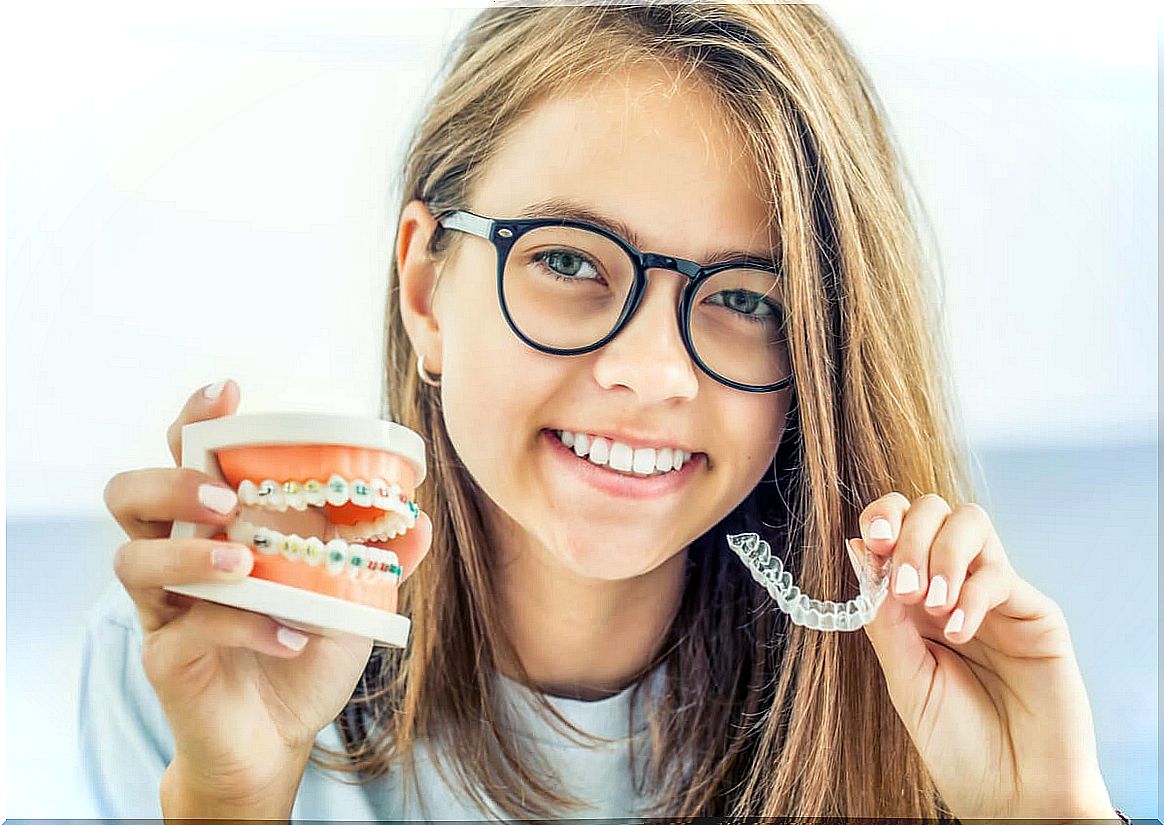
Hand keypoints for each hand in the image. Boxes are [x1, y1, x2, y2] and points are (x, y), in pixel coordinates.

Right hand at [103, 381, 432, 815]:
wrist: (281, 735)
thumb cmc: (306, 647)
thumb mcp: (353, 597)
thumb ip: (379, 555)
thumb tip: (418, 519)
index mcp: (219, 523)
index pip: (186, 455)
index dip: (196, 418)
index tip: (228, 393)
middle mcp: (179, 554)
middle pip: (130, 494)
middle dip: (171, 483)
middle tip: (225, 499)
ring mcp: (166, 606)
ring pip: (133, 559)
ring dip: (189, 554)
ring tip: (243, 563)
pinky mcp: (167, 656)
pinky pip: (187, 629)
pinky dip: (242, 626)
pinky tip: (289, 635)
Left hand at [849, 492, 1114, 819]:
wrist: (1009, 791)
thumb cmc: (955, 740)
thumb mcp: (903, 675)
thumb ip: (883, 615)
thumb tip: (858, 548)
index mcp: (913, 596)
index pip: (898, 526)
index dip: (883, 518)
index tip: (872, 542)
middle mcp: (954, 584)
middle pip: (934, 510)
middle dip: (909, 535)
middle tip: (901, 587)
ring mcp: (996, 594)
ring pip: (971, 523)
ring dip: (941, 553)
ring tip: (929, 605)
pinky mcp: (1035, 612)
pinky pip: (1000, 575)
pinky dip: (972, 593)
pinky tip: (959, 631)